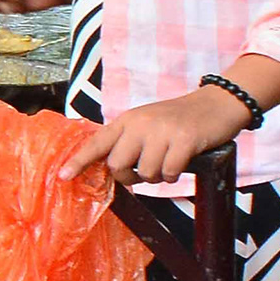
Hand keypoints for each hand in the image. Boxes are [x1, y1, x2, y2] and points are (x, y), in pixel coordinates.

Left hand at [57, 85, 253, 185]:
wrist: (216, 103)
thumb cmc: (178, 120)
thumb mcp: (146, 123)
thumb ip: (127, 141)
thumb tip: (112, 169)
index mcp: (127, 120)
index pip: (97, 142)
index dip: (78, 161)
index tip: (63, 177)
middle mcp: (140, 123)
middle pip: (118, 165)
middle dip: (129, 176)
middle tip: (144, 171)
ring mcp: (162, 131)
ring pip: (145, 173)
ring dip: (157, 176)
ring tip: (168, 161)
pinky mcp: (185, 140)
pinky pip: (169, 173)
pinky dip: (174, 175)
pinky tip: (181, 162)